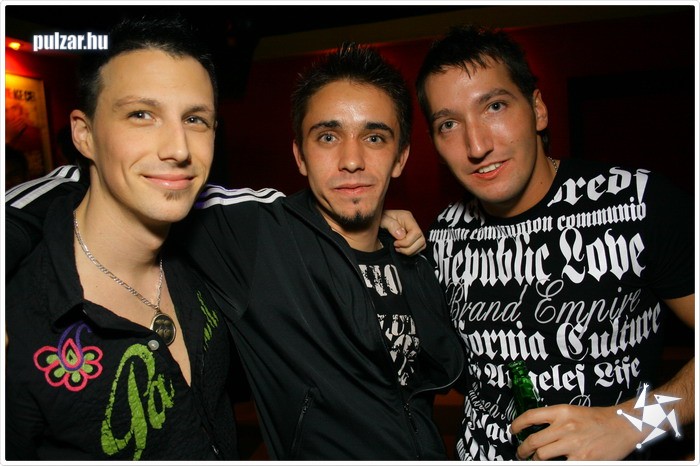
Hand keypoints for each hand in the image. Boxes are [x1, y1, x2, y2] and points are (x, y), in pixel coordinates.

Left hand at [380, 210, 425, 255]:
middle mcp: (413, 224)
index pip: (416, 232)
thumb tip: (401, 235)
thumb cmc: (380, 219)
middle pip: (421, 241)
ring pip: (422, 245)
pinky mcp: (414, 238)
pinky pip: (419, 248)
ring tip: (398, 248)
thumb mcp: (382, 220)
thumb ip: (391, 225)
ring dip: (409, 251)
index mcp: (407, 217)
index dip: (406, 242)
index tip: (395, 243)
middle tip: (396, 247)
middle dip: (408, 248)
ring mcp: (415, 231)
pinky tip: (401, 249)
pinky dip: (411, 252)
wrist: (377, 221)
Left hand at [511, 404, 641, 460]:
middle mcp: (564, 427)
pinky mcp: (582, 459)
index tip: (513, 430)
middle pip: (533, 441)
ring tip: (533, 460)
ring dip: (534, 460)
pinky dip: (554, 464)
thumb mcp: (573, 411)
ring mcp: (573, 444)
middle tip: (520, 452)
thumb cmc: (598, 419)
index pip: (530, 416)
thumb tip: (536, 430)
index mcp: (561, 412)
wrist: (622, 426)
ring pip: (542, 456)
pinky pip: (561, 465)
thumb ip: (555, 419)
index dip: (517, 425)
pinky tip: (554, 463)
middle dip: (522, 450)